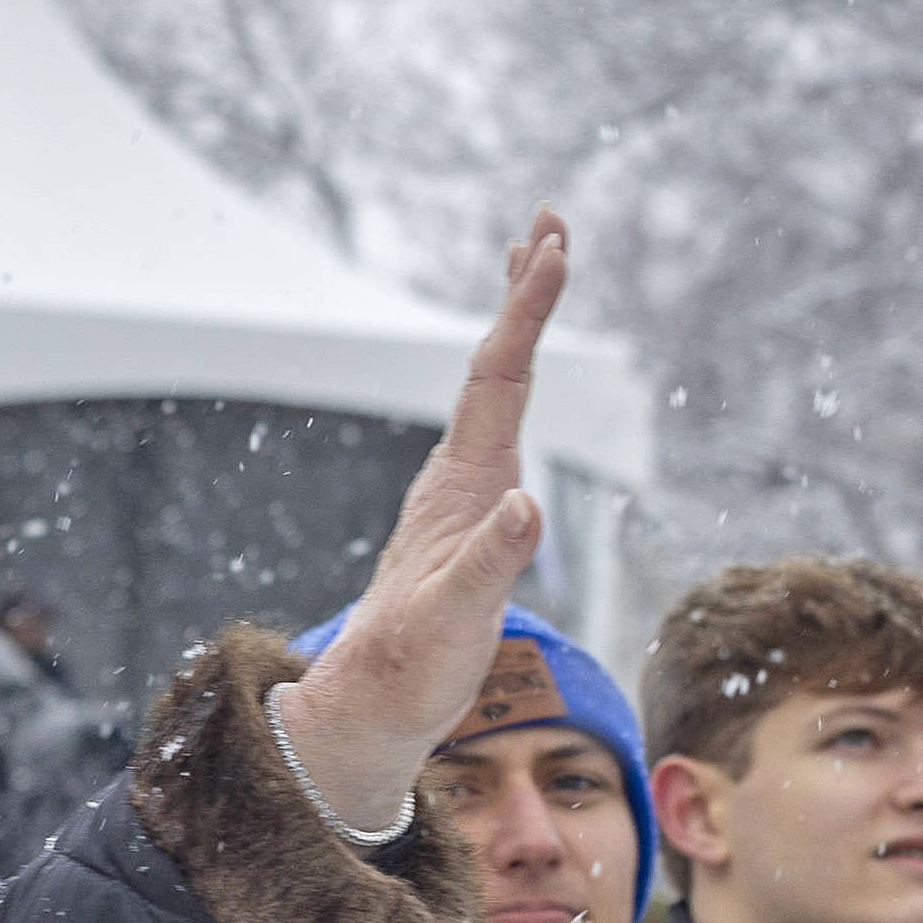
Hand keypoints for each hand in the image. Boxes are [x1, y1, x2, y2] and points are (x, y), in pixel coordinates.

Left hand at [268, 214, 569, 837]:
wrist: (370, 702)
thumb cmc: (412, 665)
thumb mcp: (455, 618)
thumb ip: (491, 564)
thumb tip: (528, 507)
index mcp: (462, 485)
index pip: (499, 378)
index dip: (526, 313)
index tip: (552, 248)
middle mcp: (459, 476)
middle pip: (496, 365)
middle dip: (523, 293)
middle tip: (548, 220)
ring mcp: (461, 493)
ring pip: (493, 390)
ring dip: (517, 325)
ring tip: (535, 265)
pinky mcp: (467, 516)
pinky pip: (497, 427)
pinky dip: (515, 381)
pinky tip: (518, 374)